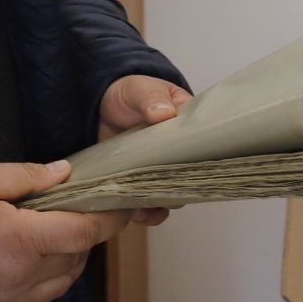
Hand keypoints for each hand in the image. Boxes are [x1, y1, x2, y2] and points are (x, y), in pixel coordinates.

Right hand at [0, 160, 132, 301]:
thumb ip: (28, 176)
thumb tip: (65, 173)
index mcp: (24, 239)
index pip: (85, 231)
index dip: (110, 219)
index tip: (122, 206)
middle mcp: (27, 274)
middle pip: (79, 255)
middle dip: (86, 233)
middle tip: (75, 211)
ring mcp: (19, 299)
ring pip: (66, 280)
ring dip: (70, 258)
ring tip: (53, 235)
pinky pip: (46, 299)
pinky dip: (51, 281)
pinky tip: (35, 262)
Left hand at [97, 75, 191, 226]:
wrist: (99, 105)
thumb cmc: (128, 93)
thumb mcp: (140, 89)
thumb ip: (151, 99)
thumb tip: (165, 113)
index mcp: (186, 126)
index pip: (203, 147)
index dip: (200, 160)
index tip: (192, 169)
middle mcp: (177, 153)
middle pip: (188, 177)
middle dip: (180, 187)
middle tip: (167, 190)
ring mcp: (157, 170)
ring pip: (170, 195)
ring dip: (162, 203)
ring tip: (149, 204)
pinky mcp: (137, 183)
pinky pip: (147, 204)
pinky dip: (144, 212)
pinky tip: (135, 211)